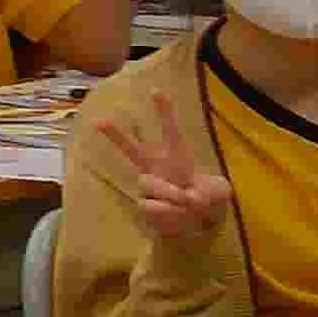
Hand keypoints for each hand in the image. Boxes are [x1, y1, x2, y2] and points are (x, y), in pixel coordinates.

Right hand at [86, 88, 226, 240]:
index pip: (170, 132)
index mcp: (177, 158)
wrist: (200, 225)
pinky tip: (177, 216)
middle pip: (132, 149)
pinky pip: (150, 206)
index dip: (164, 112)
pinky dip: (169, 213)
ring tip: (187, 203)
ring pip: (148, 184)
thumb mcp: (219, 193)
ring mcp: (148, 188)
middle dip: (116, 134)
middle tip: (99, 120)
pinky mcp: (144, 206)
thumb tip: (187, 198)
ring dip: (170, 195)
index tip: (156, 91)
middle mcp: (156, 170)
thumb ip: (207, 192)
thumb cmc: (210, 200)